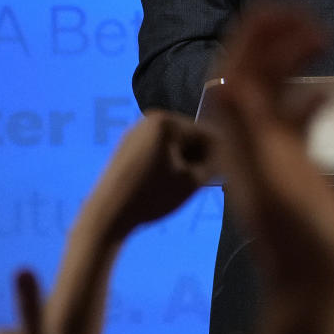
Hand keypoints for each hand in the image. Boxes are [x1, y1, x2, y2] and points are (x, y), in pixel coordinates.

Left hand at [80, 111, 217, 241]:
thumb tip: (225, 155)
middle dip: (201, 157)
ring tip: (185, 184)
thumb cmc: (153, 196)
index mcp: (167, 121)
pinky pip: (160, 148)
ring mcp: (137, 130)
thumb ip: (215, 163)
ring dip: (186, 160)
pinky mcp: (129, 145)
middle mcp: (151, 118)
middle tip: (203, 182)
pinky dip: (170, 162)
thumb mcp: (193, 181)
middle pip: (192, 135)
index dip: (220, 156)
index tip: (222, 177)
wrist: (108, 215)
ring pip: (177, 143)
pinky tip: (167, 183)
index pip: (208, 133)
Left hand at [214, 3, 333, 333]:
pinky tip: (329, 95)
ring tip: (325, 41)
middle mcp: (253, 140)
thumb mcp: (273, 184)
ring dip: (294, 62)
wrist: (316, 291)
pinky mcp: (296, 170)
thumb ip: (250, 134)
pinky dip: (310, 99)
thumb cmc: (299, 242)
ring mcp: (274, 154)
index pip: (239, 70)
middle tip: (316, 22)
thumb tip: (225, 81)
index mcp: (243, 138)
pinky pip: (296, 121)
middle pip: (255, 74)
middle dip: (278, 40)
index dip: (258, 35)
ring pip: (276, 93)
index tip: (293, 12)